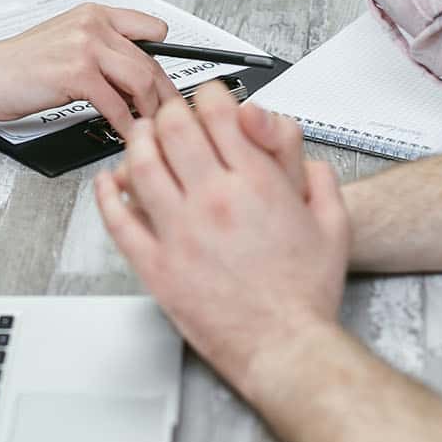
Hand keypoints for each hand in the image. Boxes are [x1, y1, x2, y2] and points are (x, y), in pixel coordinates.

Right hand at [0, 4, 182, 136]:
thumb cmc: (20, 65)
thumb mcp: (67, 43)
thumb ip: (101, 51)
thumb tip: (135, 77)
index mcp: (94, 14)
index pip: (151, 28)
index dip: (164, 58)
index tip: (171, 82)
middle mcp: (93, 24)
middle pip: (150, 60)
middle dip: (166, 94)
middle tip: (172, 115)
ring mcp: (85, 47)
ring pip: (140, 80)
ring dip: (151, 111)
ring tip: (153, 129)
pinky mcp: (76, 74)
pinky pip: (116, 104)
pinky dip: (127, 125)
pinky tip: (129, 135)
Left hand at [94, 81, 349, 399]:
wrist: (285, 346)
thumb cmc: (305, 293)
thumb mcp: (334, 225)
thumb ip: (320, 181)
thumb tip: (306, 160)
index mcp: (256, 184)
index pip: (219, 113)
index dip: (210, 95)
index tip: (208, 99)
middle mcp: (214, 201)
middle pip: (174, 129)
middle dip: (170, 111)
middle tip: (171, 114)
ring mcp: (180, 233)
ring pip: (141, 166)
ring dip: (136, 142)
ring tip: (140, 138)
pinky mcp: (157, 266)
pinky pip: (120, 221)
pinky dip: (108, 196)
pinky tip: (108, 183)